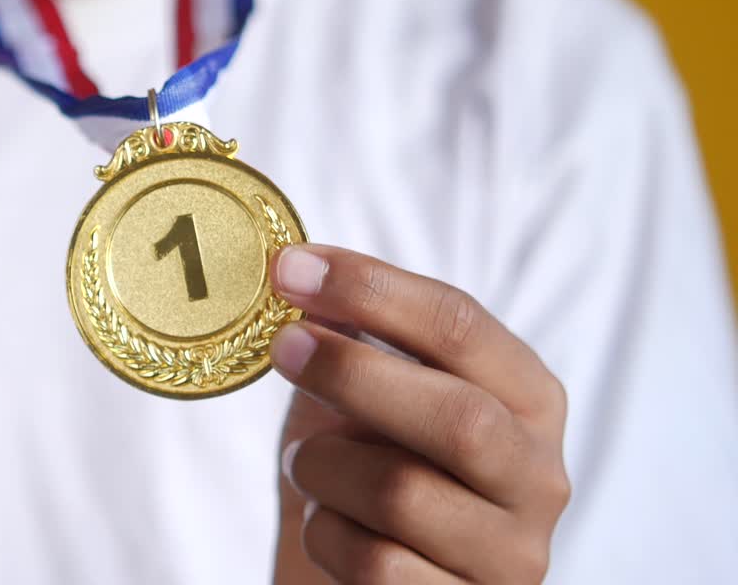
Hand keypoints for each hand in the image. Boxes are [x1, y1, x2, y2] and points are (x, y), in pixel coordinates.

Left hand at [268, 245, 570, 583]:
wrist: (372, 581)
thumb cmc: (374, 470)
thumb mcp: (370, 395)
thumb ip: (354, 336)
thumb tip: (299, 271)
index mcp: (527, 398)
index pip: (462, 326)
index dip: (372, 289)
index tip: (292, 268)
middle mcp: (538, 476)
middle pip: (456, 416)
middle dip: (352, 373)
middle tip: (283, 346)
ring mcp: (511, 554)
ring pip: (403, 494)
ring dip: (324, 468)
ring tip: (308, 463)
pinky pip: (375, 564)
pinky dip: (326, 534)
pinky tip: (328, 525)